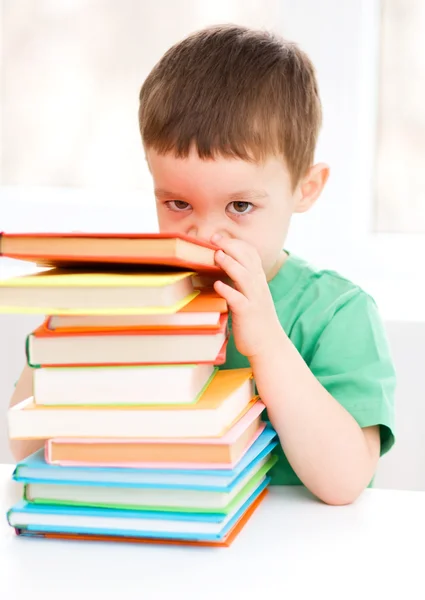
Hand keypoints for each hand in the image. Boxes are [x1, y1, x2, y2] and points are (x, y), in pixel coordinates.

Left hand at [211, 235, 279, 358]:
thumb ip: (240, 282)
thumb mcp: (250, 296)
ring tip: (217, 255)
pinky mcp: (248, 314)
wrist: (268, 345)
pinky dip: (228, 291)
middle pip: (248, 259)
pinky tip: (217, 285)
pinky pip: (238, 300)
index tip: (219, 237)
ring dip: (230, 264)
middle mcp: (258, 286)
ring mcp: (254, 299)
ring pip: (244, 276)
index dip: (236, 243)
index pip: (251, 254)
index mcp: (258, 280)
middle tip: (214, 238)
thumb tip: (222, 269)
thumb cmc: (255, 321)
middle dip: (231, 246)